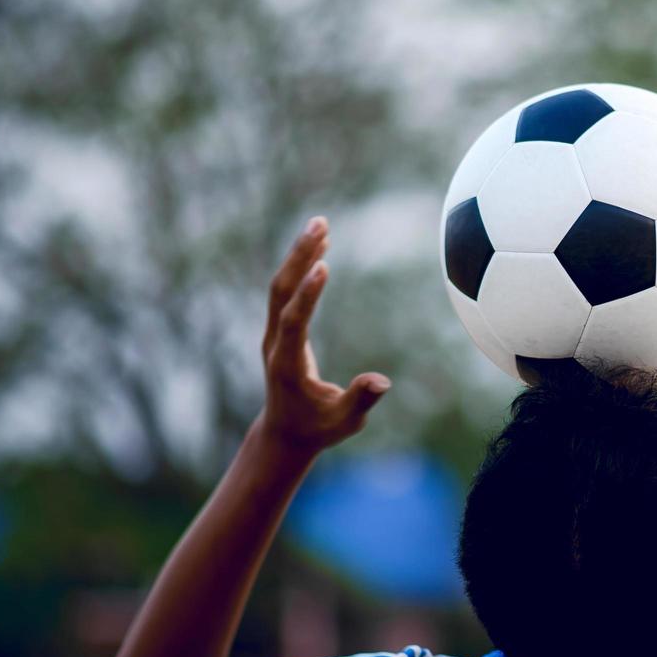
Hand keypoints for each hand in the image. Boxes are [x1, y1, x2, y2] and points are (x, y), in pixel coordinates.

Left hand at [259, 216, 390, 456]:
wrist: (285, 433)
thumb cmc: (318, 428)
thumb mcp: (344, 421)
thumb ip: (361, 400)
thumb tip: (382, 382)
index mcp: (287, 365)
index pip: (293, 322)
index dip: (307, 295)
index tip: (323, 265)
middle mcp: (274, 344)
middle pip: (280, 292)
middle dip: (299, 257)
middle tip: (319, 224)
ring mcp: (273, 334)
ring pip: (281, 287)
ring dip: (299, 254)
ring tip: (321, 223)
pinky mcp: (280, 329)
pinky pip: (287, 292)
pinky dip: (300, 266)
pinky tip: (319, 246)